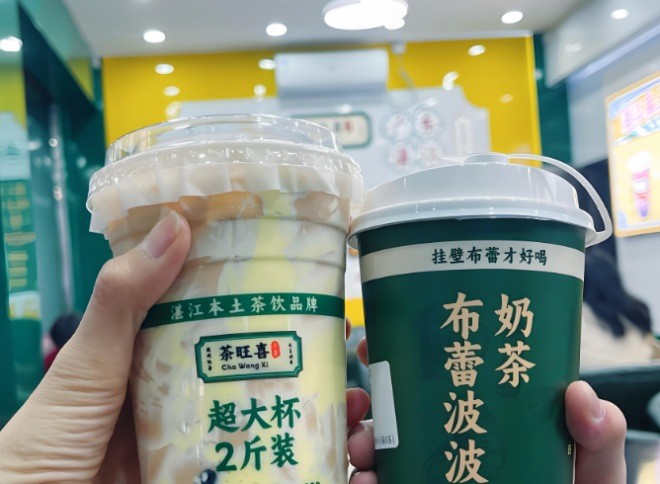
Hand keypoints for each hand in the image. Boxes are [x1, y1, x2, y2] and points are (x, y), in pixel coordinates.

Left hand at [0, 212, 373, 482]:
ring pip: (273, 423)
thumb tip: (175, 223)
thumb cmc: (49, 439)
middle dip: (314, 369)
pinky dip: (304, 465)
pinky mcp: (211, 477)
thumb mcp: (89, 363)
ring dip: (321, 418)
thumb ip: (125, 299)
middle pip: (263, 376)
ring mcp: (202, 444)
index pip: (230, 324)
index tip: (316, 295)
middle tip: (350, 355)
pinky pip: (263, 468)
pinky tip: (340, 460)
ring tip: (355, 411)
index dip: (273, 310)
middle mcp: (191, 398)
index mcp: (168, 360)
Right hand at [348, 339, 626, 483]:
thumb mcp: (594, 474)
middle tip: (362, 397)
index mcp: (482, 422)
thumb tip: (578, 394)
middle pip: (393, 416)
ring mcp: (427, 478)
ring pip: (376, 455)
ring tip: (360, 448)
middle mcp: (447, 448)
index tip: (374, 344)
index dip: (400, 360)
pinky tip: (365, 482)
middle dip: (367, 402)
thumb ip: (597, 439)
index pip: (435, 382)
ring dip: (358, 444)